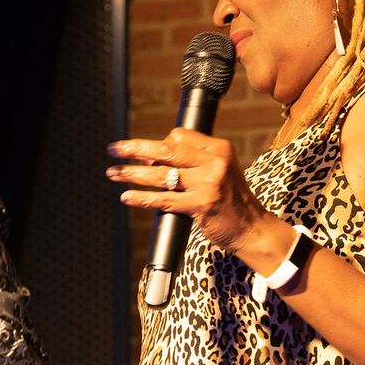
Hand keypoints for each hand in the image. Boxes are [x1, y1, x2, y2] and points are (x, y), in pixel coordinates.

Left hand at [106, 127, 270, 254]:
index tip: (140, 151)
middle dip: (135, 148)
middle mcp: (214, 162)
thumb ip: (190, 162)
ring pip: (161, 175)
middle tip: (113, 149)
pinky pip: (163, 199)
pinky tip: (127, 197)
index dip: (157, 144)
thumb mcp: (217, 171)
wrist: (251, 228)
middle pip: (166, 150)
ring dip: (131, 174)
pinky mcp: (201, 205)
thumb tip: (148, 157)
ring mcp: (208, 183)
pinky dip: (141, 198)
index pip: (180, 136)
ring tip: (113, 173)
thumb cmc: (230, 200)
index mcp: (219, 149)